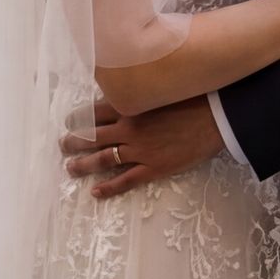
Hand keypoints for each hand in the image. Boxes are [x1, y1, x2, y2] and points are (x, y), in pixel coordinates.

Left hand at [61, 98, 221, 198]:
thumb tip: (130, 86)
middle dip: (74, 141)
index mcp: (132, 106)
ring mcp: (140, 149)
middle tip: (63, 145)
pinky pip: (126, 180)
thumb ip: (143, 90)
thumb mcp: (163, 87)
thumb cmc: (194, 96)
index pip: (95, 111)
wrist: (216, 116)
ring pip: (103, 159)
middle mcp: (130, 127)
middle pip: (93, 135)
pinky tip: (96, 192)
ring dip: (84, 164)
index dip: (79, 117)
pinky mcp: (153, 167)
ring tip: (70, 168)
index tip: (69, 119)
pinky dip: (109, 188)